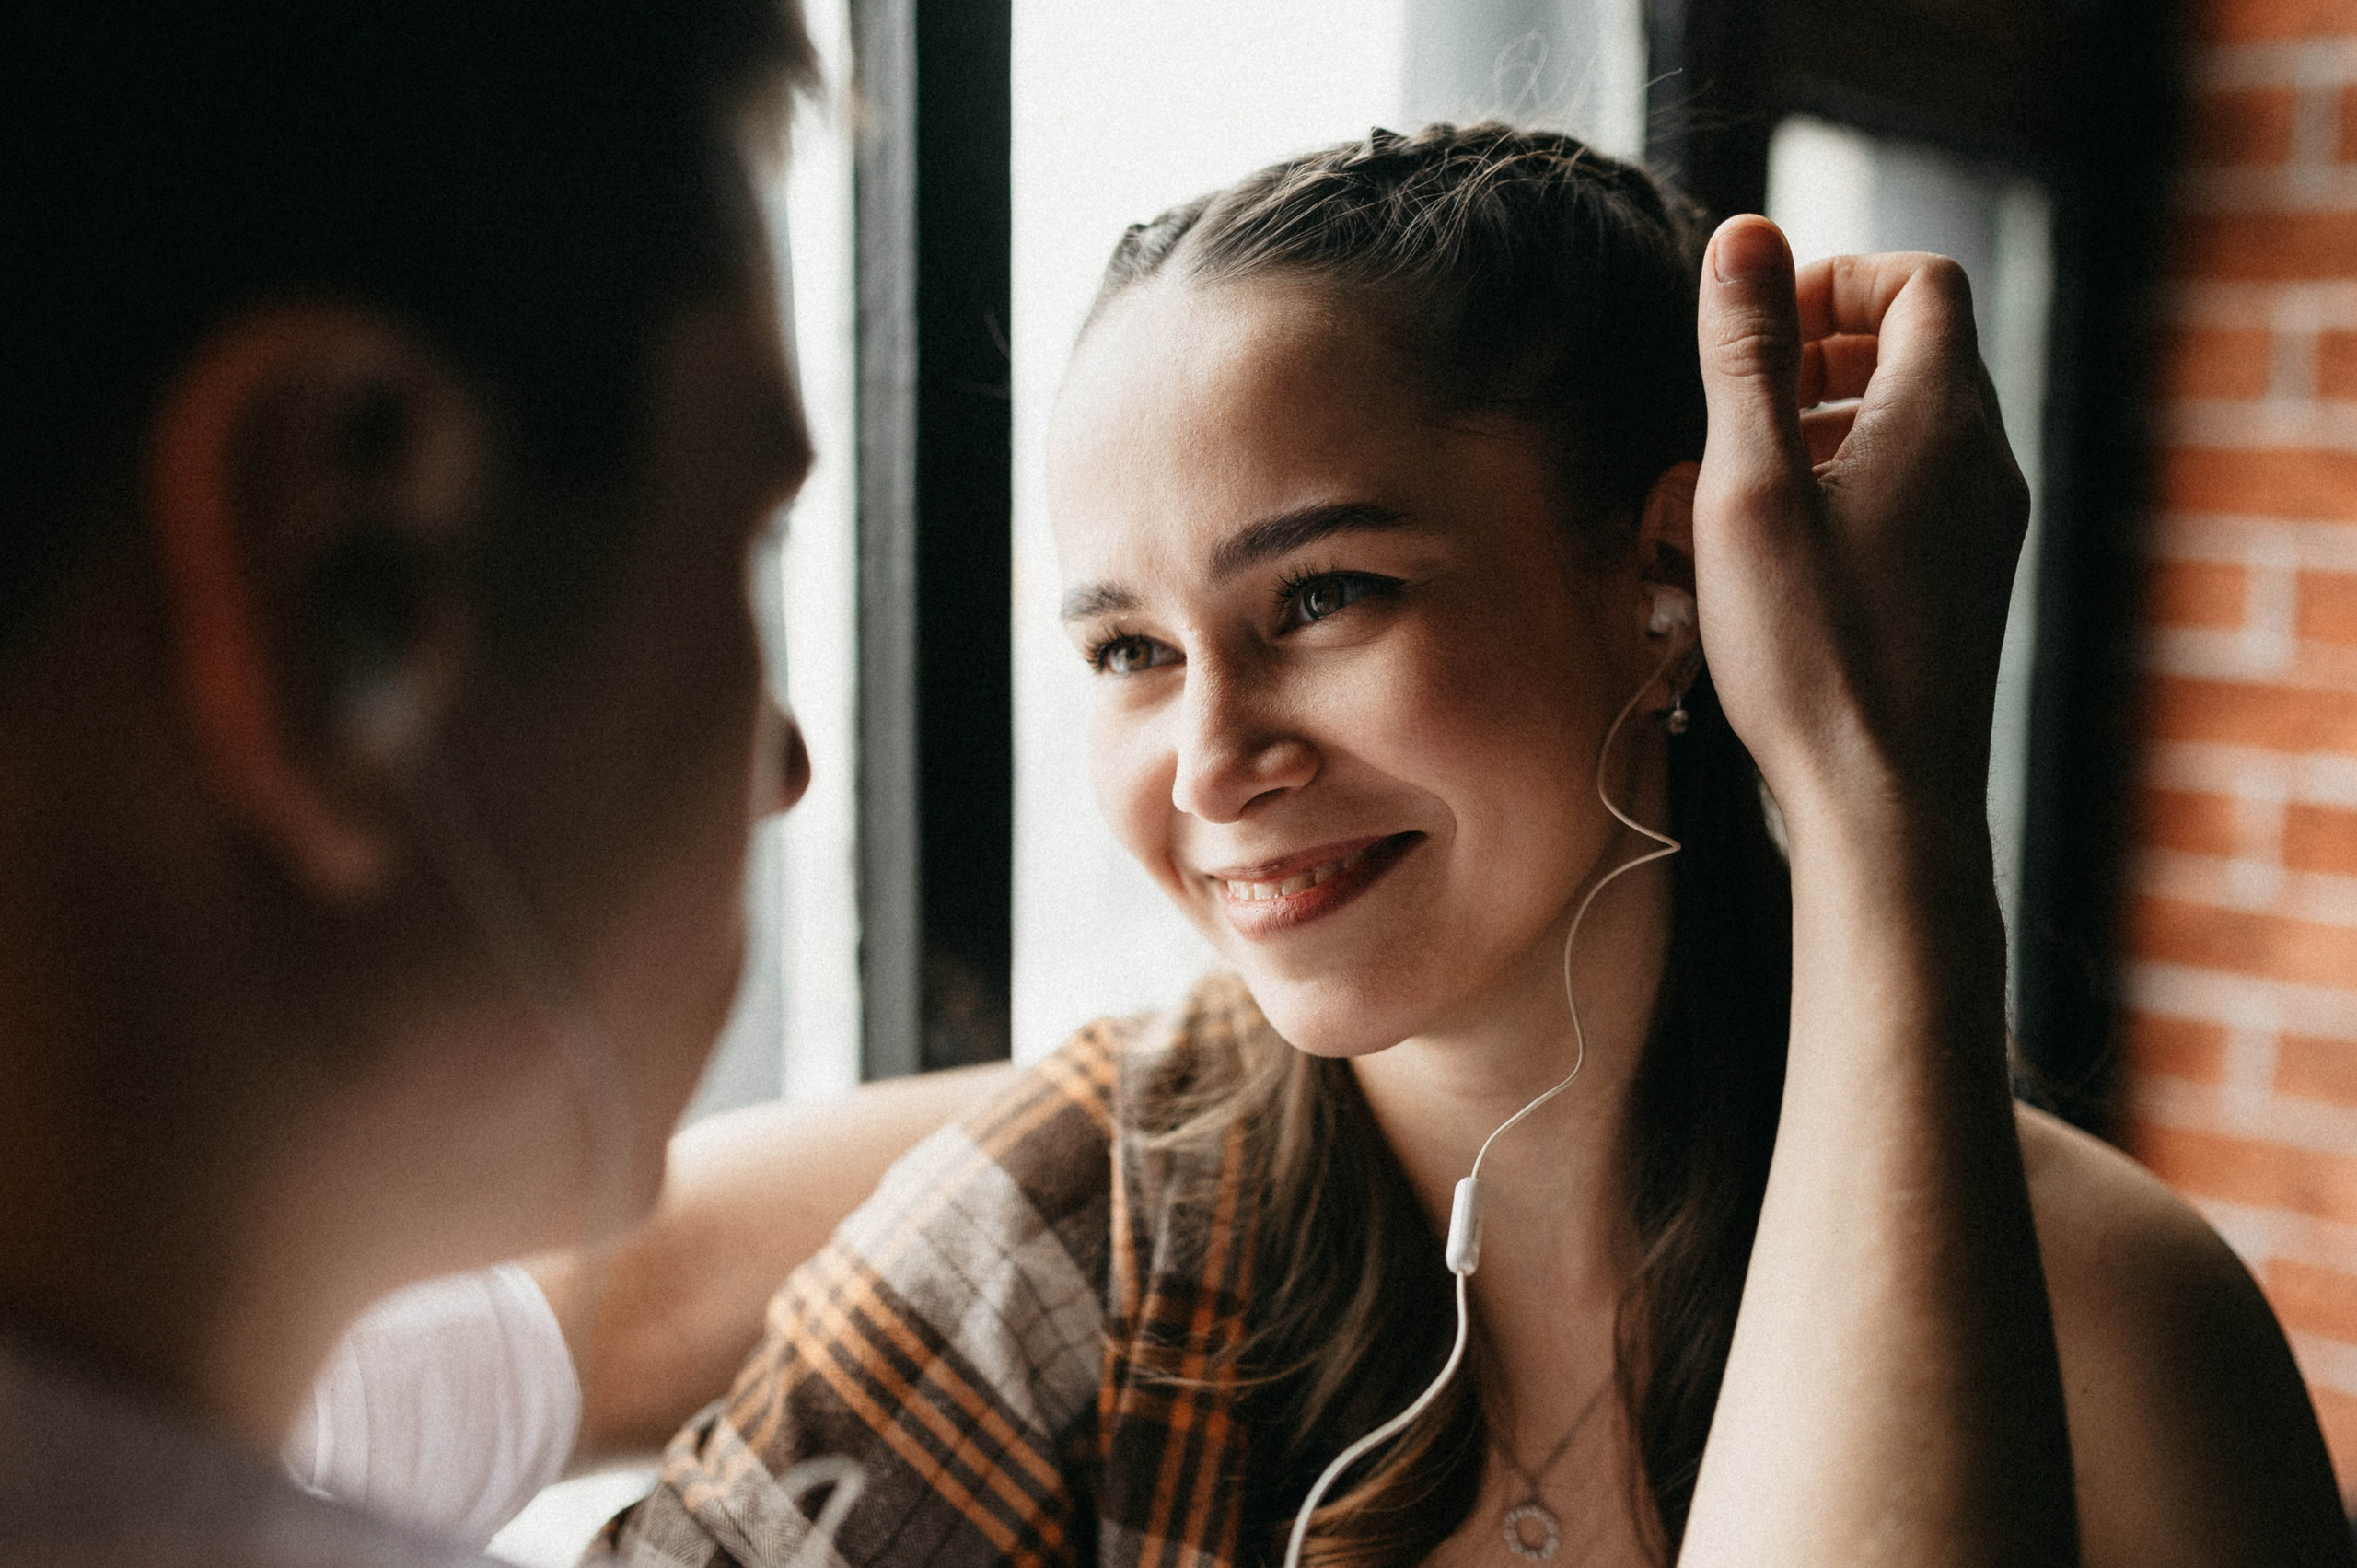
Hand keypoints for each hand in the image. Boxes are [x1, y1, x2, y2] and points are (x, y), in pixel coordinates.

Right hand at [1688, 216, 2029, 842]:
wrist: (1884, 800)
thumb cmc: (1811, 648)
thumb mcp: (1751, 487)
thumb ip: (1746, 357)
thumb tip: (1744, 235)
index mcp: (1943, 418)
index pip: (1920, 282)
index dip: (1835, 278)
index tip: (1755, 325)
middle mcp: (1984, 463)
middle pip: (1919, 350)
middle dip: (1820, 348)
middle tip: (1739, 394)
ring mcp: (1983, 530)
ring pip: (1911, 428)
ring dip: (1825, 422)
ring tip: (1743, 475)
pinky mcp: (1964, 587)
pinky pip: (1912, 494)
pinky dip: (1846, 486)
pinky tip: (1778, 550)